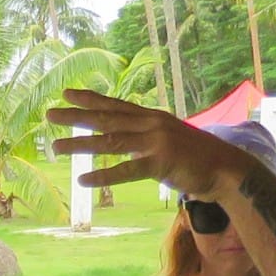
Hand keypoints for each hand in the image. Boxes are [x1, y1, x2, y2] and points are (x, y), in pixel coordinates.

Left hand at [46, 89, 251, 197]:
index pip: (115, 105)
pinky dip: (103, 175)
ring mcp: (155, 142)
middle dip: (76, 116)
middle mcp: (151, 124)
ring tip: (56, 147)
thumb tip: (127, 143)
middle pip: (107, 119)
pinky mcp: (160, 163)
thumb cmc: (196, 158)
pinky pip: (126, 170)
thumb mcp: (169, 140)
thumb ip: (147, 138)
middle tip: (49, 114)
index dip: (90, 99)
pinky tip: (83, 180)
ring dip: (81, 144)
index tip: (67, 94)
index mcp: (152, 118)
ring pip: (110, 142)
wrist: (226, 169)